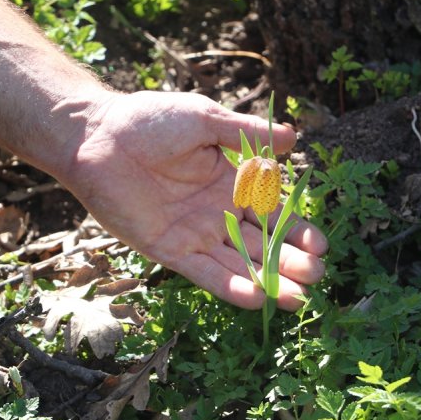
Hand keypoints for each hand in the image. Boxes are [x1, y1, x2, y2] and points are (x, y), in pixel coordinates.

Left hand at [63, 91, 327, 309]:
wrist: (98, 136)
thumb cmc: (150, 121)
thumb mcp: (205, 120)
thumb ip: (247, 133)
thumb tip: (293, 138)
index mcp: (231, 184)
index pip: (273, 213)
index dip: (298, 230)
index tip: (322, 245)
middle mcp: (217, 215)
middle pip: (262, 244)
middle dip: (291, 262)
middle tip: (318, 276)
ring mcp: (194, 235)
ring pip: (239, 264)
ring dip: (269, 281)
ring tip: (299, 297)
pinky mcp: (169, 250)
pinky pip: (204, 273)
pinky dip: (230, 287)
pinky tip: (258, 298)